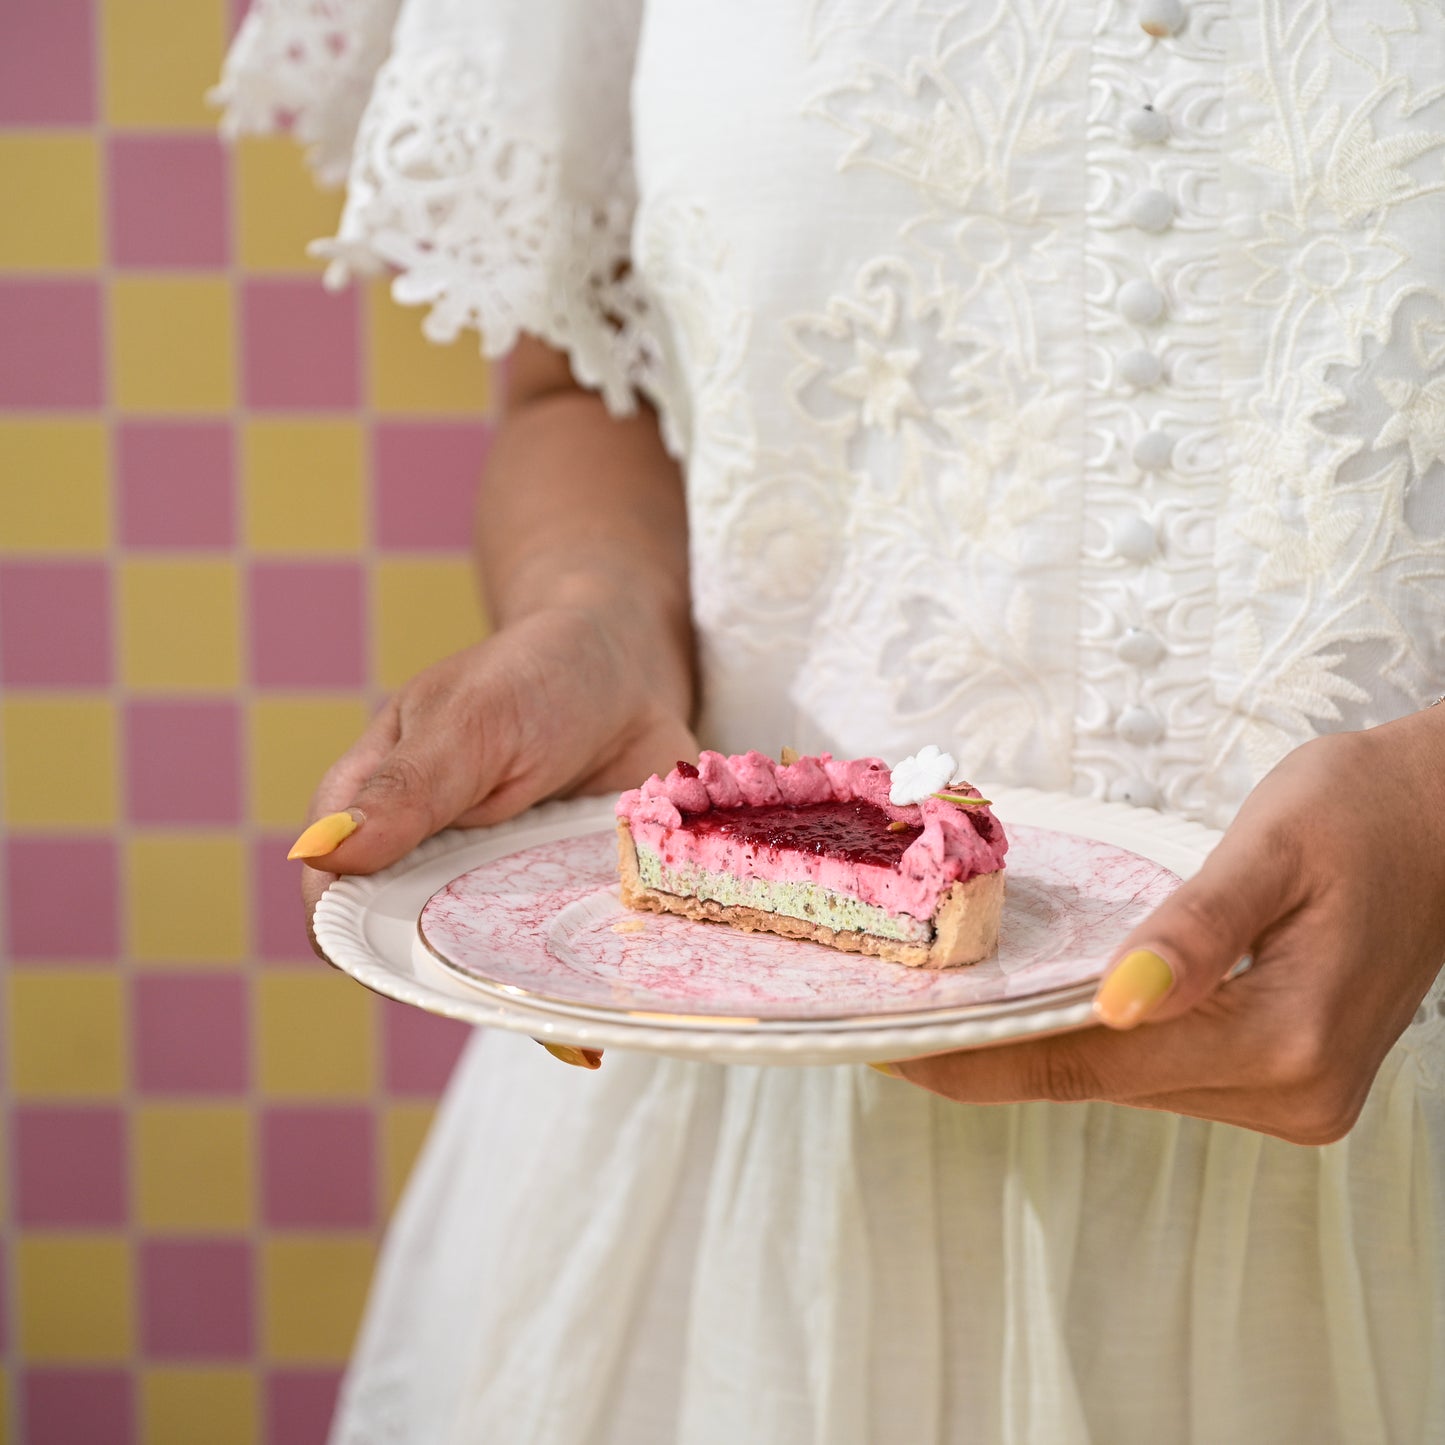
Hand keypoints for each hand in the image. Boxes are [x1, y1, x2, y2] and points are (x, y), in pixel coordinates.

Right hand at [288, 604, 696, 961]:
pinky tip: (606, 971)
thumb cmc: (532, 679)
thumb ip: (406, 787)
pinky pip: (562, 951)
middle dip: (449, 966)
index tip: (396, 961)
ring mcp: (499, 888)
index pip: (336, 896)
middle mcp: (431, 862)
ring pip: (490, 960)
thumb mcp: (468, 719)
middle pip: (411, 945)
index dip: (353, 935)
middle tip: (499, 968)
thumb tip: (324, 851)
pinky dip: (582, 961)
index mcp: (377, 808)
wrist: (630, 670)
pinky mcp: (563, 900)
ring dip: (521, 971)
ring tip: (560, 975)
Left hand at [881, 715, 1444, 1143]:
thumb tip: (1117, 1004)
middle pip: (1105, 1081)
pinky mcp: (1293, 1080)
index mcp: (1285, 1038)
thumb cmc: (1366, 808)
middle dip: (999, 1054)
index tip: (894, 1052)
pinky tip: (1049, 1010)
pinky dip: (1102, 1043)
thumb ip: (1194, 928)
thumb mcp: (1271, 847)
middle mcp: (1293, 1092)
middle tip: (898, 1022)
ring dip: (1047, 1048)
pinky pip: (1168, 1070)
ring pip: (1132, 1081)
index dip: (985, 1061)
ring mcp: (1297, 1098)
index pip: (1093, 1064)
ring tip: (952, 1015)